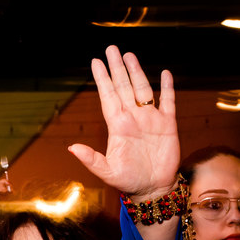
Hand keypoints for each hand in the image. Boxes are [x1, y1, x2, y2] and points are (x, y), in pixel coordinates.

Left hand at [68, 46, 178, 200]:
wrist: (152, 190)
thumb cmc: (128, 182)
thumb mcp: (107, 172)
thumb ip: (91, 159)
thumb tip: (72, 148)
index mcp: (118, 126)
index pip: (108, 96)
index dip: (103, 79)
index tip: (95, 61)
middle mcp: (133, 118)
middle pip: (124, 87)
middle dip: (118, 68)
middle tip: (112, 49)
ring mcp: (150, 120)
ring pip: (143, 89)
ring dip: (137, 72)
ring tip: (129, 55)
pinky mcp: (168, 125)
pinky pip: (168, 101)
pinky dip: (167, 88)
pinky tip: (164, 73)